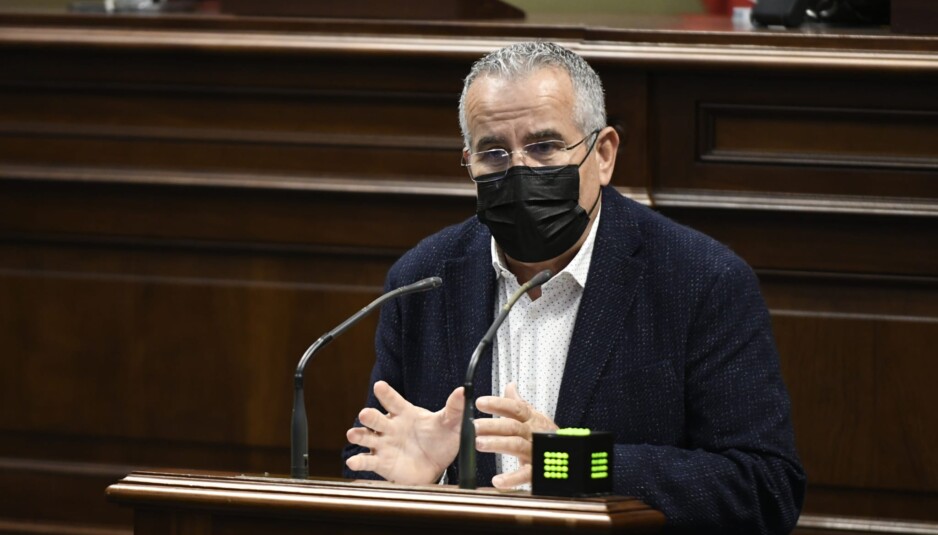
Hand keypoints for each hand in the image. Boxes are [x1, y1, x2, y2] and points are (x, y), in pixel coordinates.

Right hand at [345, 381, 462, 484]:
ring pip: (366, 437)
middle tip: (365, 414)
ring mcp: (384, 444)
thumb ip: (454, 408)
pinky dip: (359, 461)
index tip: (379, 386)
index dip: (386, 393)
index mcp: (406, 413)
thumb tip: (463, 391)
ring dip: (358, 435)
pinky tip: (353, 462)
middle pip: (376, 418)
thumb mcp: (451, 424)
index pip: (394, 400)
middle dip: (369, 415)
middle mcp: (391, 426)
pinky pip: (367, 461)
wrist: (437, 466)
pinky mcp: (381, 462)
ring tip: (354, 434)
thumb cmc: (441, 440)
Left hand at [475, 382, 558, 488]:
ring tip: (479, 443)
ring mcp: (536, 451)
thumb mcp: (534, 417)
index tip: (480, 402)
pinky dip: (511, 478)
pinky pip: (525, 474)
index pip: (515, 408)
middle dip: (493, 425)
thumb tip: (510, 385)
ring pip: (517, 446)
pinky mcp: (537, 471)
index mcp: (532, 419)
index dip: (498, 404)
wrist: (569, 457)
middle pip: (513, 426)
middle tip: (474, 426)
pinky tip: (497, 480)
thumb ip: (519, 403)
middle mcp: (534, 433)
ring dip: (497, 444)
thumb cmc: (544, 435)